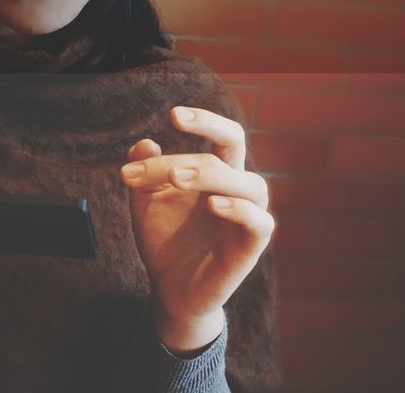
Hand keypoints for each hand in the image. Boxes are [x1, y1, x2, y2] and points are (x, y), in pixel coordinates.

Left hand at [120, 107, 274, 354]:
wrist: (169, 288)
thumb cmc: (164, 238)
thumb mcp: (145, 201)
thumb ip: (144, 171)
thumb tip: (144, 144)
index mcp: (214, 173)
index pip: (222, 135)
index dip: (204, 120)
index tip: (174, 116)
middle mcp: (235, 188)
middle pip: (236, 146)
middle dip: (204, 139)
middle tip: (166, 160)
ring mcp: (247, 217)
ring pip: (250, 183)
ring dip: (212, 175)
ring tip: (176, 180)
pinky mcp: (249, 248)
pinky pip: (260, 222)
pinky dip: (239, 210)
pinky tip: (212, 205)